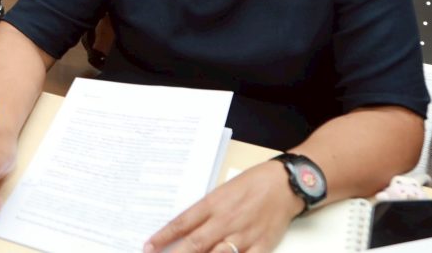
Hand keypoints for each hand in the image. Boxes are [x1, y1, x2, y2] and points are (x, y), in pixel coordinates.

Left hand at [145, 160, 301, 252]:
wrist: (283, 184)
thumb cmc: (251, 184)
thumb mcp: (221, 192)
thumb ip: (205, 211)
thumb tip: (184, 229)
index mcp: (212, 204)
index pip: (181, 223)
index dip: (163, 237)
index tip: (148, 247)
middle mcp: (225, 221)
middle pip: (195, 243)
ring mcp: (243, 235)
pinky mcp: (261, 246)